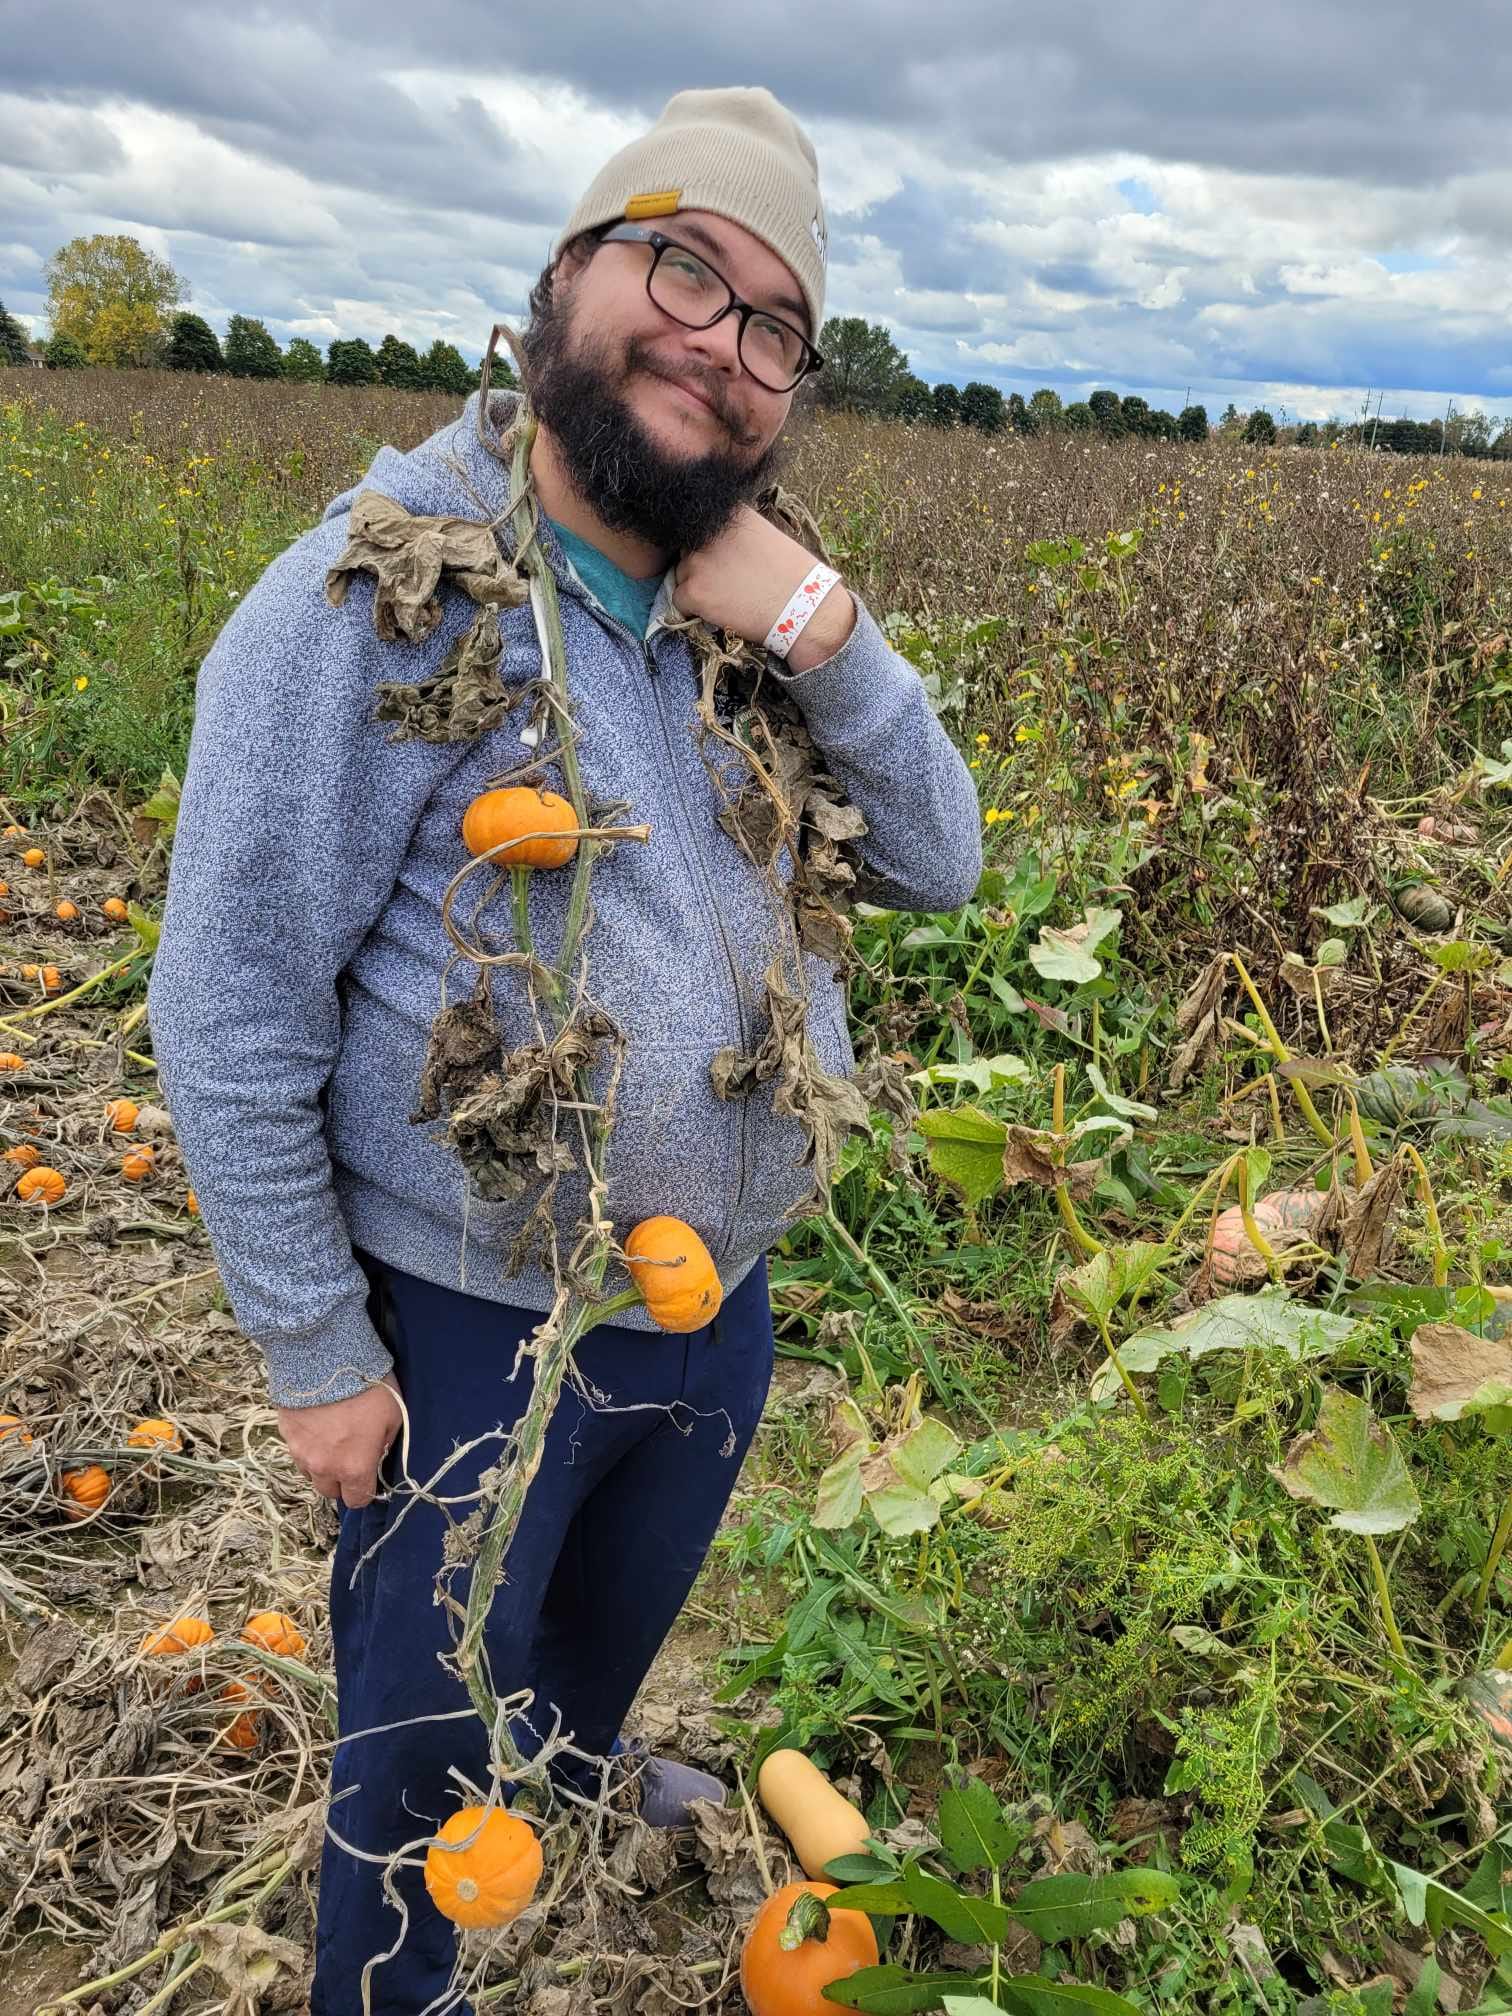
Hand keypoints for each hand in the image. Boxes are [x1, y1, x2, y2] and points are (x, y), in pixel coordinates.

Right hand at [276, 1371, 401, 1509]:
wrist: (327, 1360)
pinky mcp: (286, 1435)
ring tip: (332, 1439)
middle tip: (350, 1456)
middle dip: (341, 1480)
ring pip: (310, 1473)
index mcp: (354, 1468)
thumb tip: (377, 1453)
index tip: (368, 1476)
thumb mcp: (394, 1416)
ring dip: (321, 1464)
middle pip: (330, 1491)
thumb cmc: (367, 1388)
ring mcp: (301, 1452)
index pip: (357, 1500)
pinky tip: (317, 1424)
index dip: (365, 1491)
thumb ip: (385, 1443)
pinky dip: (307, 1445)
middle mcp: (324, 1467)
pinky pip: (297, 1451)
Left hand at [672, 506, 855, 675]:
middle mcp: (707, 534)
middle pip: (688, 553)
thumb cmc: (793, 576)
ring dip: (698, 588)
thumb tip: (715, 547)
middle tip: (728, 585)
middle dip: (702, 568)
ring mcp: (697, 562)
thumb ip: (735, 535)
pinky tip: (721, 612)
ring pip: (682, 577)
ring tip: (728, 598)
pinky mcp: (693, 590)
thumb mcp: (764, 536)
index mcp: (728, 515)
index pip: (701, 530)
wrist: (804, 609)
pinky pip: (679, 601)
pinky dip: (694, 610)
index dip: (712, 551)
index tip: (727, 565)